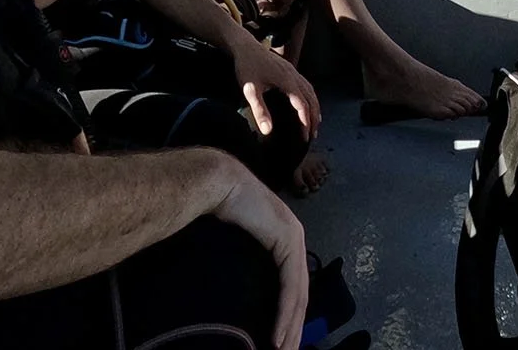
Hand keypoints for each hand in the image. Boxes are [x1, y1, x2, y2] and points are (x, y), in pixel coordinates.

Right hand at [205, 157, 308, 349]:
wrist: (217, 184)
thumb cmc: (219, 210)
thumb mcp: (236, 245)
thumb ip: (246, 264)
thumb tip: (237, 288)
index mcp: (285, 239)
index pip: (293, 286)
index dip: (289, 315)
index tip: (283, 340)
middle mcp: (295, 238)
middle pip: (300, 294)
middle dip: (294, 327)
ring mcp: (294, 239)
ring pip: (298, 294)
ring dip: (291, 326)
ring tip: (284, 349)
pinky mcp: (288, 241)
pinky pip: (290, 285)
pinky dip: (286, 312)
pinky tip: (280, 332)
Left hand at [232, 40, 320, 139]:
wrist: (245, 46)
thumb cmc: (246, 67)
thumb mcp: (250, 90)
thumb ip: (259, 110)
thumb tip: (268, 131)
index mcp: (287, 81)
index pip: (302, 105)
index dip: (305, 122)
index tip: (305, 138)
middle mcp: (294, 75)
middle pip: (311, 98)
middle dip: (314, 117)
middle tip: (313, 135)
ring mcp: (293, 71)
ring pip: (310, 91)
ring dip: (315, 107)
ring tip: (315, 123)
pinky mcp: (289, 69)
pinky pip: (306, 84)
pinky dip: (310, 97)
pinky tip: (307, 103)